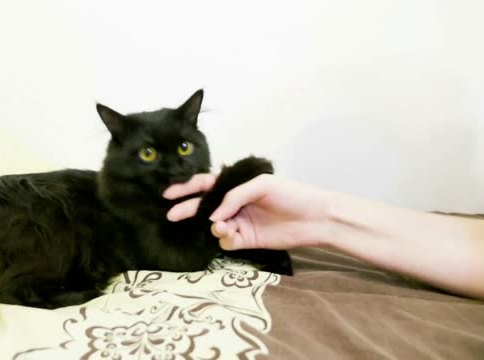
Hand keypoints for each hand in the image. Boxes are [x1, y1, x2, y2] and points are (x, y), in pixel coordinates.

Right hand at [164, 174, 332, 250]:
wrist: (315, 217)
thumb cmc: (291, 193)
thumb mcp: (261, 184)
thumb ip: (234, 196)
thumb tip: (213, 216)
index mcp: (236, 185)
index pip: (205, 185)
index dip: (186, 188)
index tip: (168, 194)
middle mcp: (234, 204)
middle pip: (203, 207)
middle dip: (187, 210)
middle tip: (171, 215)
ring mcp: (239, 222)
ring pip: (214, 226)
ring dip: (213, 226)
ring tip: (221, 226)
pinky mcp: (246, 240)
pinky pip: (227, 242)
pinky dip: (225, 239)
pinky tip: (231, 235)